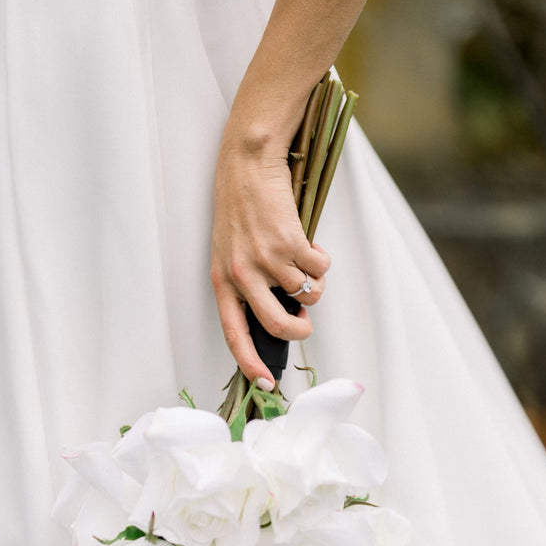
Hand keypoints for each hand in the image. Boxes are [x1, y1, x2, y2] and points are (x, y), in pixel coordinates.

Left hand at [210, 128, 330, 384]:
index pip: (234, 333)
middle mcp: (242, 274)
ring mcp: (267, 259)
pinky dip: (322, 260)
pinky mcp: (290, 242)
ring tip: (303, 261)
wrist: (248, 162)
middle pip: (279, 325)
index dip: (250, 362)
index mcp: (222, 281)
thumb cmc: (241, 206)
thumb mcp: (231, 251)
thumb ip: (248, 284)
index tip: (265, 384)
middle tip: (305, 320)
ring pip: (307, 294)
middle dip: (301, 329)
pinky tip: (309, 243)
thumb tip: (281, 312)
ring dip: (314, 283)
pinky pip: (320, 269)